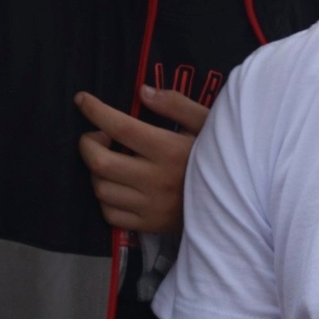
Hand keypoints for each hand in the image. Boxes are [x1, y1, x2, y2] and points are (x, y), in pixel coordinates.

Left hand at [75, 87, 209, 233]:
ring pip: (101, 189)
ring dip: (96, 170)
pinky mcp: (148, 226)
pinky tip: (116, 185)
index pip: (121, 128)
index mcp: (169, 150)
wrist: (237, 204)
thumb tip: (142, 91)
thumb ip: (176, 105)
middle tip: (96, 135)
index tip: (82, 100)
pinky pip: (110, 214)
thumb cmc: (219, 157)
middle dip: (87, 143)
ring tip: (108, 159)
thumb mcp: (207, 123)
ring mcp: (150, 207)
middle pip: (100, 163)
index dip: (95, 111)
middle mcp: (155, 180)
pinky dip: (105, 198)